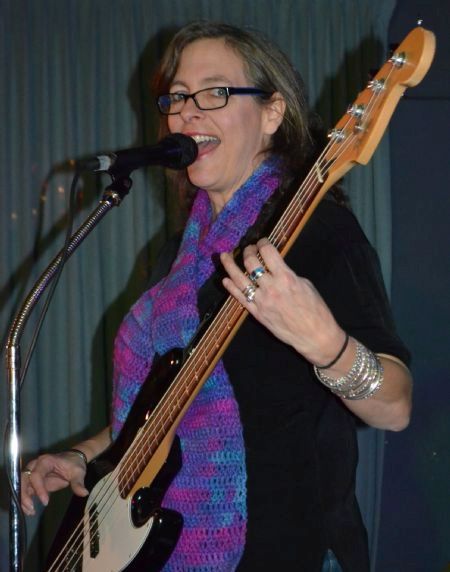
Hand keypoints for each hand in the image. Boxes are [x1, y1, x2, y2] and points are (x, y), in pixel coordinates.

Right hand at [21, 451, 87, 515]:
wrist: (72, 460)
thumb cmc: (74, 464)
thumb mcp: (78, 472)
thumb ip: (78, 483)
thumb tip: (84, 493)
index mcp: (46, 461)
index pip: (36, 475)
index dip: (39, 488)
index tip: (45, 502)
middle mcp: (36, 466)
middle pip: (23, 479)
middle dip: (24, 494)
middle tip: (31, 508)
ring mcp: (33, 473)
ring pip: (21, 485)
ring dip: (23, 499)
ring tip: (30, 512)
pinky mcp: (34, 482)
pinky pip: (26, 491)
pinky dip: (26, 501)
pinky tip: (30, 511)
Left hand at [220, 238, 345, 365]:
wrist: (314, 335)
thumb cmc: (315, 309)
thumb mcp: (305, 284)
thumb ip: (287, 274)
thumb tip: (275, 267)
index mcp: (285, 277)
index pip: (268, 253)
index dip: (262, 243)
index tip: (261, 241)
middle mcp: (270, 287)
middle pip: (251, 263)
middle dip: (248, 251)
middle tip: (248, 248)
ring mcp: (261, 301)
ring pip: (239, 279)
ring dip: (230, 265)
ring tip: (224, 256)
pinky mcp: (257, 313)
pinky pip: (239, 298)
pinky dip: (231, 287)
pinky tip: (225, 279)